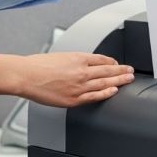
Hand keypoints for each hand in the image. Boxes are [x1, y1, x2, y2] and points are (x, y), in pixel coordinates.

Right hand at [0, 53, 135, 106]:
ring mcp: (79, 86)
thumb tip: (82, 64)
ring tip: (128, 80)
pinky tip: (114, 92)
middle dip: (121, 71)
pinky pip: (94, 96)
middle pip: (108, 71)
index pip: (102, 59)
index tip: (117, 64)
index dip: (112, 62)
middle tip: (131, 71)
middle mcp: (81, 71)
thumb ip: (73, 61)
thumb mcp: (59, 56)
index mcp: (78, 58)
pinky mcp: (73, 99)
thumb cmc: (37, 66)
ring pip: (105, 83)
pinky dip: (106, 94)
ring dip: (119, 81)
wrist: (26, 75)